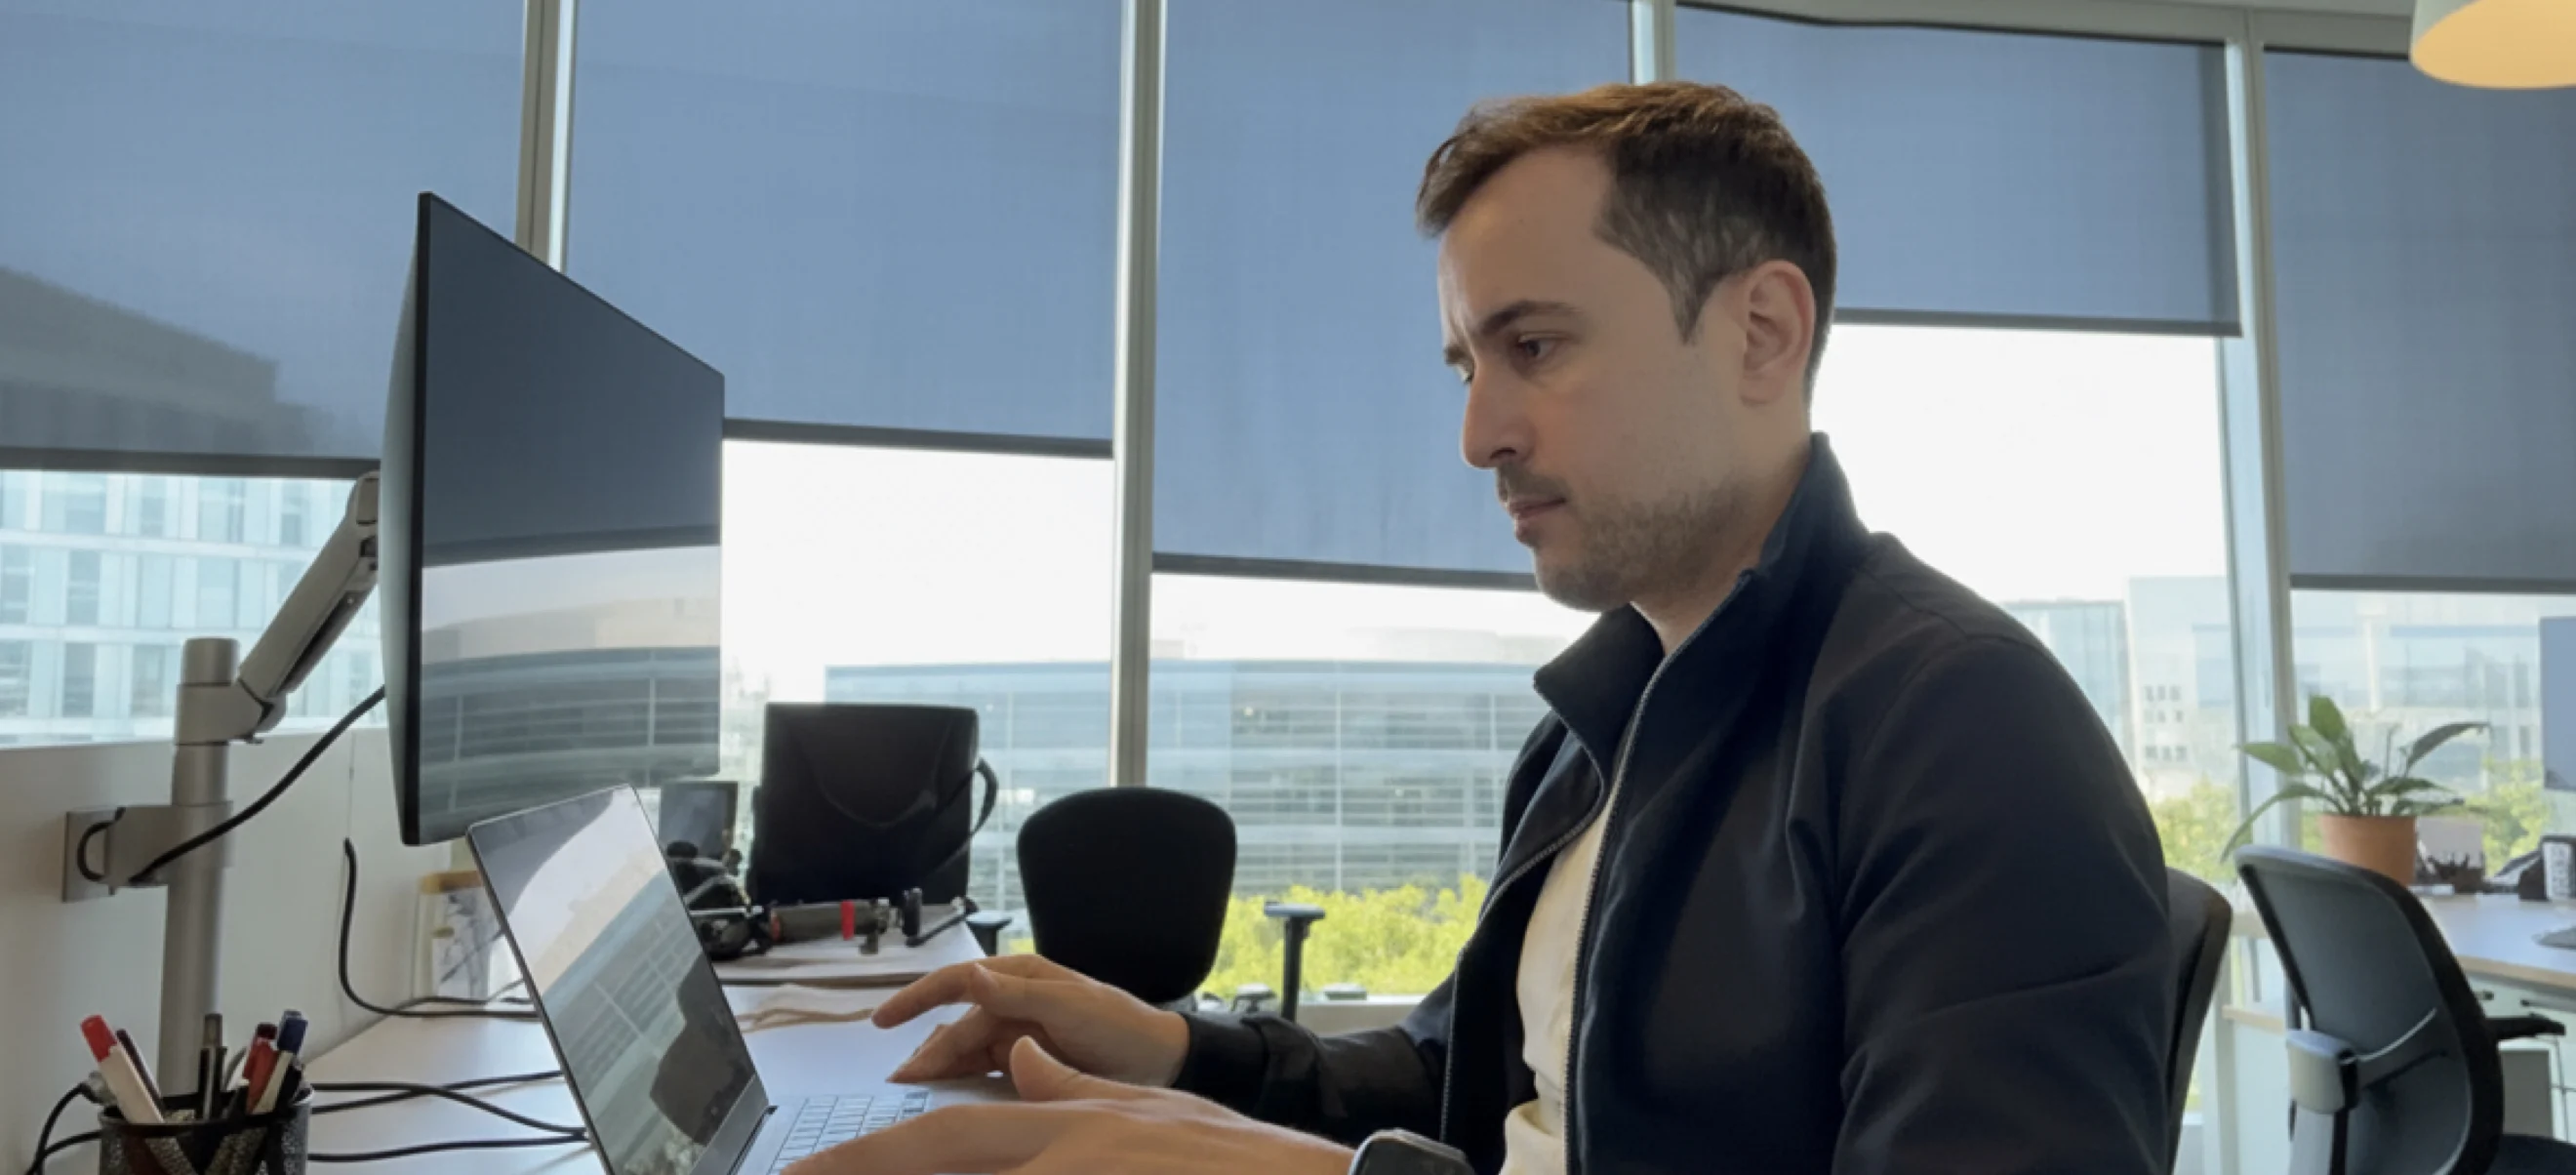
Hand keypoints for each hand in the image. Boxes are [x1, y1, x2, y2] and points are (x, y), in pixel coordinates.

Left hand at [787, 1037, 1353, 1174]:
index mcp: (1060, 1125)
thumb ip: (1070, 1087)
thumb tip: (1022, 1058)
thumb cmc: (1229, 1160)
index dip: (862, 1159)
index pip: (936, 1142)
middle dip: (858, 1168)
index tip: (805, 1171)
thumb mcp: (1144, 1112)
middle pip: (937, 1158)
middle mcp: (1060, 1150)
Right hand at [874, 954, 1191, 1086]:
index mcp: (1020, 977)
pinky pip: (980, 1072)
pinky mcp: (1022, 1065)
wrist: (1159, 1061)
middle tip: (900, 1082)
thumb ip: (1017, 994)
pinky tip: (942, 1100)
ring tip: (910, 1094)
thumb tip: (970, 974)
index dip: (918, 997)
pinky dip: (958, 1084)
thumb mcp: (1069, 1006)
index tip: (884, 1019)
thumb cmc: (1119, 1024)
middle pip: (955, 1026)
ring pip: (962, 1052)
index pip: (958, 982)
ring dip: (937, 1070)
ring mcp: (1015, 1035)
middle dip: (927, 1050)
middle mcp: (1011, 1002)